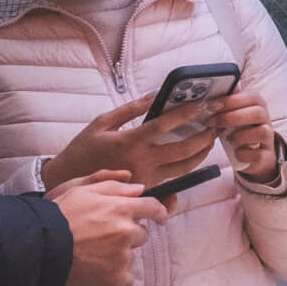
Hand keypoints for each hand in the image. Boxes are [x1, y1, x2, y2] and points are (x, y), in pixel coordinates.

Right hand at [40, 94, 220, 191]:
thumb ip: (129, 109)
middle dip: (205, 136)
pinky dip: (188, 170)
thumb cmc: (83, 149)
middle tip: (217, 123)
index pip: (164, 125)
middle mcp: (141, 161)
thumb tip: (154, 96)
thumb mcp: (101, 122)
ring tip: (211, 138)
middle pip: (183, 150)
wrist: (69, 181)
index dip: (187, 114)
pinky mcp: (147, 189)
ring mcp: (146, 178)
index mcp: (129, 141)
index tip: (203, 104)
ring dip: (202, 152)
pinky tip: (197, 158)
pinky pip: (174, 181)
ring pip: (184, 168)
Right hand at [48, 170, 168, 285]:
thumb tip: (140, 188)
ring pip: (131, 255)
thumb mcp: (80, 190)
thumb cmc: (56, 217)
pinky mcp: (117, 278)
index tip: (160, 217)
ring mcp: (123, 256)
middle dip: (127, 234)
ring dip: (119, 255)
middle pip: (141, 234)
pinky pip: (127, 277)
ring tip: (92, 254)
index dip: (159, 212)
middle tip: (101, 237)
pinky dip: (115, 275)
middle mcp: (126, 231)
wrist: (38, 250)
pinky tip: (96, 269)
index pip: (153, 208)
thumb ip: (114, 186)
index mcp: (121, 208)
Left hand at [213, 90, 281, 182]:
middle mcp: (267, 120)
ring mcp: (268, 138)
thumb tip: (220, 87)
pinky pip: (258, 154)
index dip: (232, 100)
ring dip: (239, 136)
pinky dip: (243, 154)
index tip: (213, 106)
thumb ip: (229, 102)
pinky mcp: (267, 156)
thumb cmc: (241, 131)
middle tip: (213, 122)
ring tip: (228, 139)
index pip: (252, 97)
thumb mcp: (234, 114)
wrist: (255, 155)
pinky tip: (236, 152)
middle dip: (232, 117)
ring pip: (262, 132)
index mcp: (259, 106)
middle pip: (258, 113)